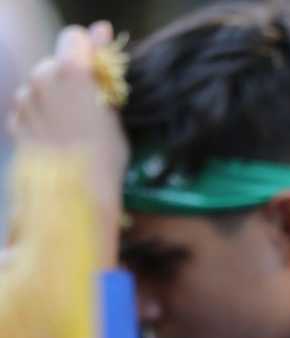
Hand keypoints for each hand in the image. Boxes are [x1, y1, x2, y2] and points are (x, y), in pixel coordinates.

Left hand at [7, 23, 127, 267]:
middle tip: (90, 108)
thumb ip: (103, 71)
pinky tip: (58, 140)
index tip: (100, 67)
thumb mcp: (113, 113)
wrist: (71, 194)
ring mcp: (24, 99)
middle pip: (55, 63)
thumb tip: (101, 31)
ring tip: (74, 130)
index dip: (88, 49)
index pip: (74, 37)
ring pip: (41, 87)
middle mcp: (42, 78)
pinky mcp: (15, 120)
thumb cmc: (104, 155)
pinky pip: (31, 109)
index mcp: (71, 70)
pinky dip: (42, 117)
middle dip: (70, 79)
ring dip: (55, 99)